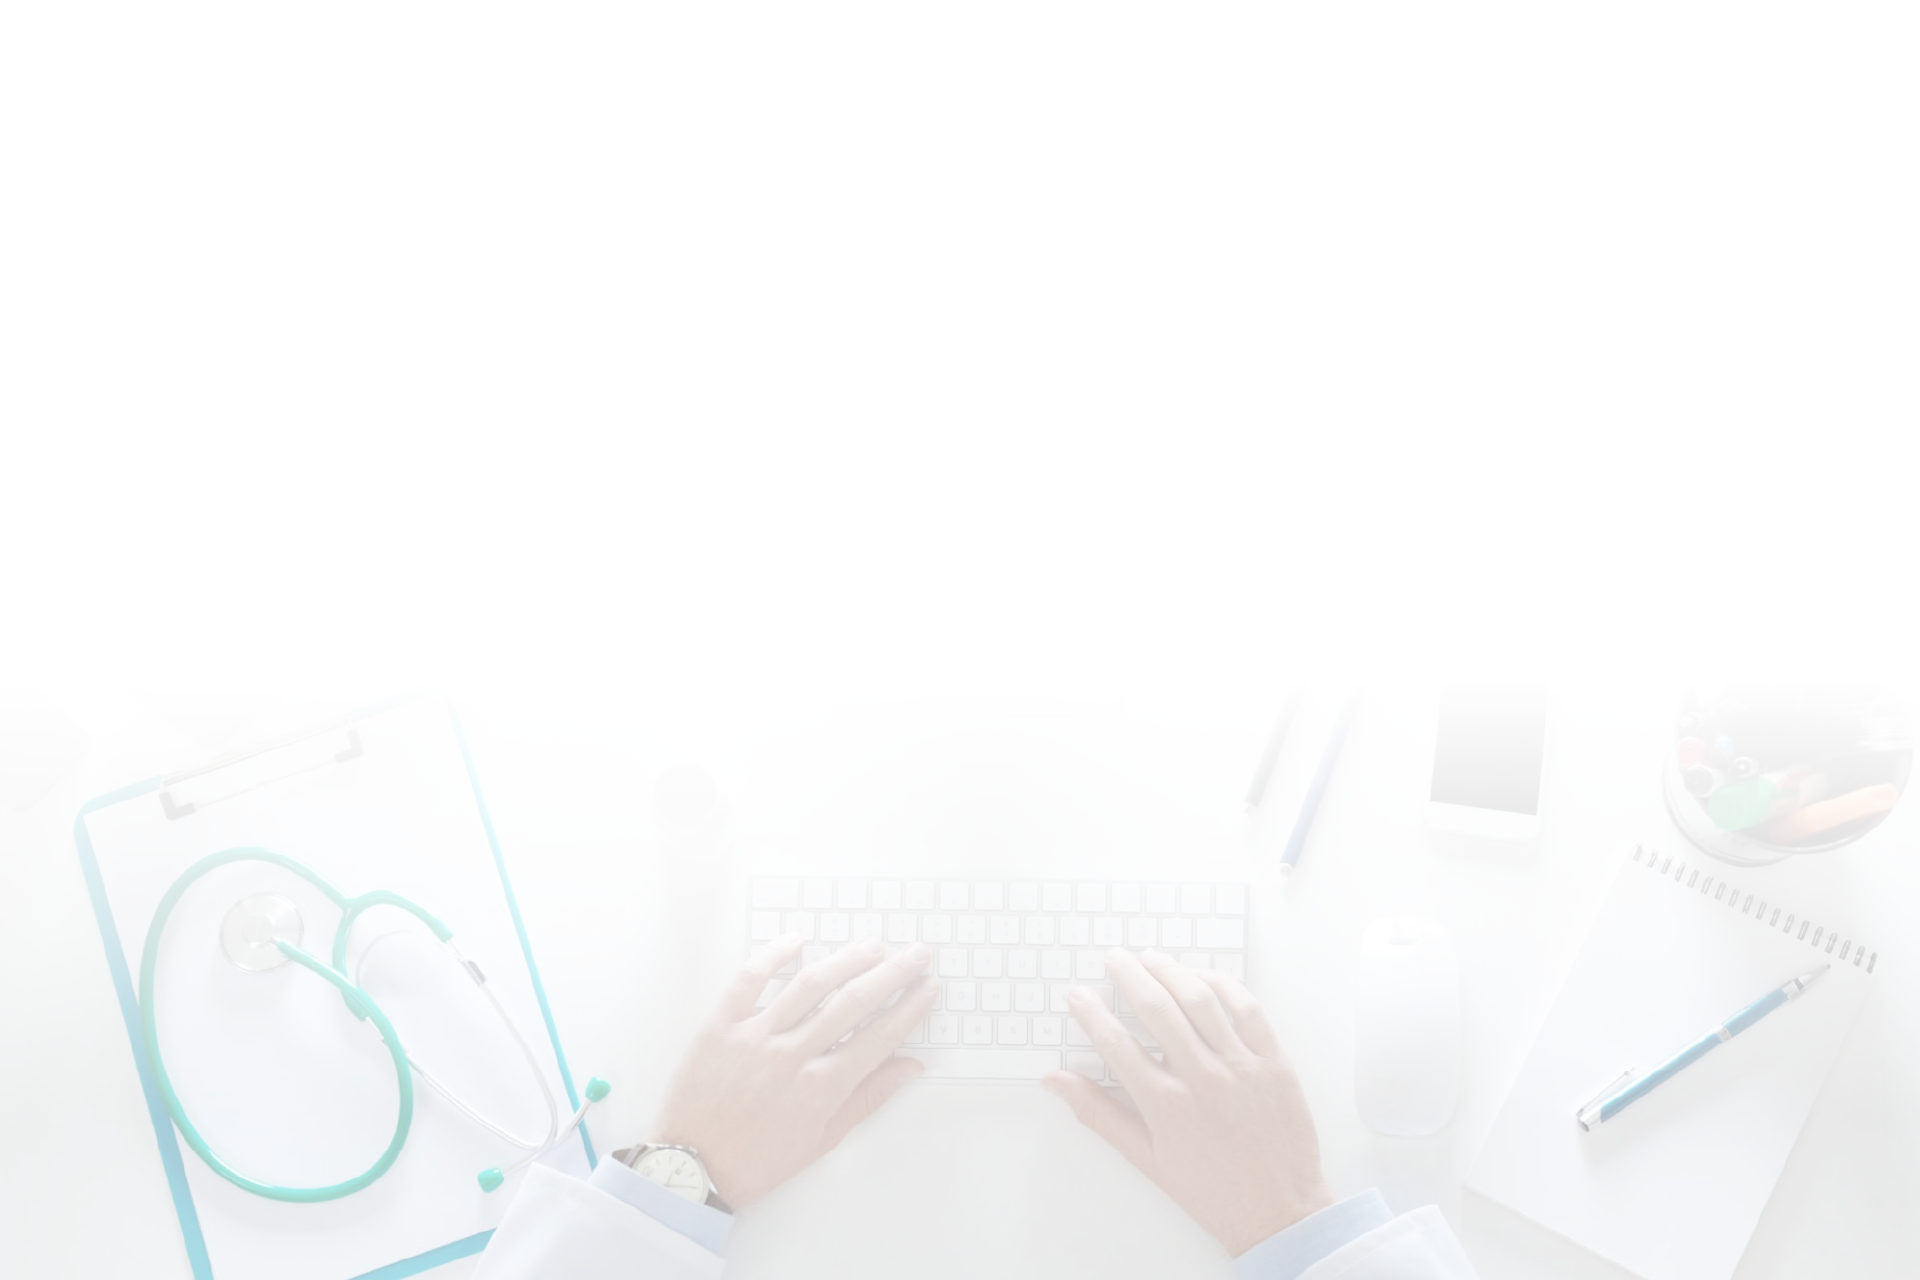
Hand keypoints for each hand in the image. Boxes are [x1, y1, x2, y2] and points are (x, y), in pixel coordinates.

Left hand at [649, 934, 936, 1207]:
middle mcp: (792, 1056)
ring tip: (871, 946)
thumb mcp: (822, 1140)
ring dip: (846, 960)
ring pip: (810, 984)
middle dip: (891, 974)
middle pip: (853, 1002)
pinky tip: (797, 940)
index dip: (910, 1009)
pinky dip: (774, 955)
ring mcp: (755, 1036)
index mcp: (821, 1088)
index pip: (879, 1036)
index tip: (928, 988)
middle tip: (915, 955)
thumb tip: (910, 1067)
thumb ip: (867, 1098)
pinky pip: (750, 979)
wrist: (690, 1168)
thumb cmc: (757, 1160)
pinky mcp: (721, 1025)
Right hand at [1041, 948, 1332, 1255]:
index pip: (1116, 1044)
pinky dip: (1223, 985)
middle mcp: (1203, 1079)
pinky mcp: (1275, 1062)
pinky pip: (1248, 1009)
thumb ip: (1100, 1114)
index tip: (1078, 995)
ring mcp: (1242, 1067)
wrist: (1279, 1213)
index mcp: (1166, 1106)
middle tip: (1114, 958)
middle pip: (1157, 1009)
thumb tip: (1056, 1082)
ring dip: (1172, 971)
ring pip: (1201, 1000)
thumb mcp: (1147, 1159)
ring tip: (1152, 958)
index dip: (1091, 1013)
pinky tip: (1203, 977)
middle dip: (1129, 976)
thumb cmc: (1212, 1192)